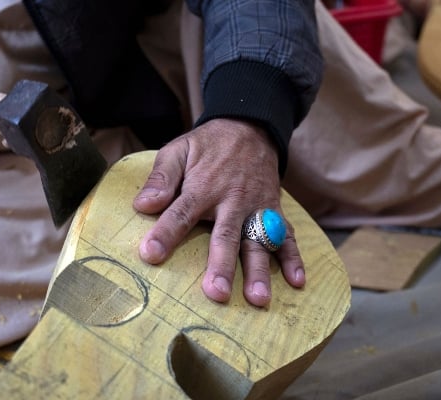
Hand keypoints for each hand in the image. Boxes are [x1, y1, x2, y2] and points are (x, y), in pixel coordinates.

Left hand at [133, 118, 305, 306]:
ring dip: (260, 271)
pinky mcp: (274, 210)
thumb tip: (143, 205)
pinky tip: (297, 281)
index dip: (166, 233)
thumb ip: (162, 178)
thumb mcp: (179, 150)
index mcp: (203, 187)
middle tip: (217, 293)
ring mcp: (256, 207)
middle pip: (226, 236)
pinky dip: (293, 258)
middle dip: (222, 266)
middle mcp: (232, 200)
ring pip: (258, 241)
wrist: (250, 128)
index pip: (181, 213)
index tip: (151, 254)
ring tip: (259, 299)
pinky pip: (286, 235)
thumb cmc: (208, 146)